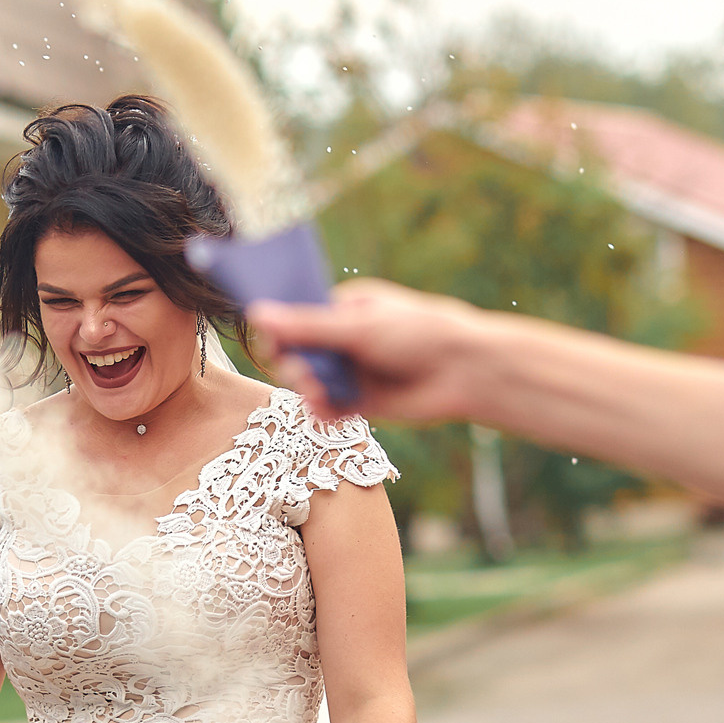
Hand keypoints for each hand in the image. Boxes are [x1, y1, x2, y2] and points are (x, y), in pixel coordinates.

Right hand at [250, 280, 486, 424]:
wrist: (466, 372)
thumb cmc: (420, 334)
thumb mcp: (359, 327)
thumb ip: (307, 326)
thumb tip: (257, 313)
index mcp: (344, 311)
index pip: (296, 319)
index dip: (281, 333)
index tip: (272, 344)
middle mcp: (344, 341)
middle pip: (299, 354)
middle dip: (294, 365)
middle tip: (302, 373)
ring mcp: (353, 373)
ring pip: (311, 383)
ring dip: (306, 388)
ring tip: (317, 393)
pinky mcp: (362, 403)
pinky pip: (329, 409)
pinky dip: (322, 411)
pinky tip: (324, 411)